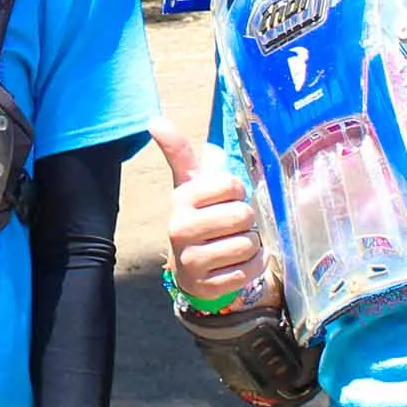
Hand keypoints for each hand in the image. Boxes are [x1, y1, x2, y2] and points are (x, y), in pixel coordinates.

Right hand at [151, 120, 265, 304]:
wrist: (190, 268)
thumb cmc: (198, 216)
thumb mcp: (190, 185)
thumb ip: (178, 151)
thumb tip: (154, 120)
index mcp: (181, 199)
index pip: (231, 184)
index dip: (237, 192)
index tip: (226, 200)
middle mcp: (180, 229)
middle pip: (243, 215)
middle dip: (246, 221)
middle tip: (232, 226)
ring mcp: (191, 261)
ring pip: (249, 244)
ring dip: (251, 245)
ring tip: (234, 245)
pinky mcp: (205, 287)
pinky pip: (249, 271)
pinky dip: (252, 267)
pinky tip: (236, 264)